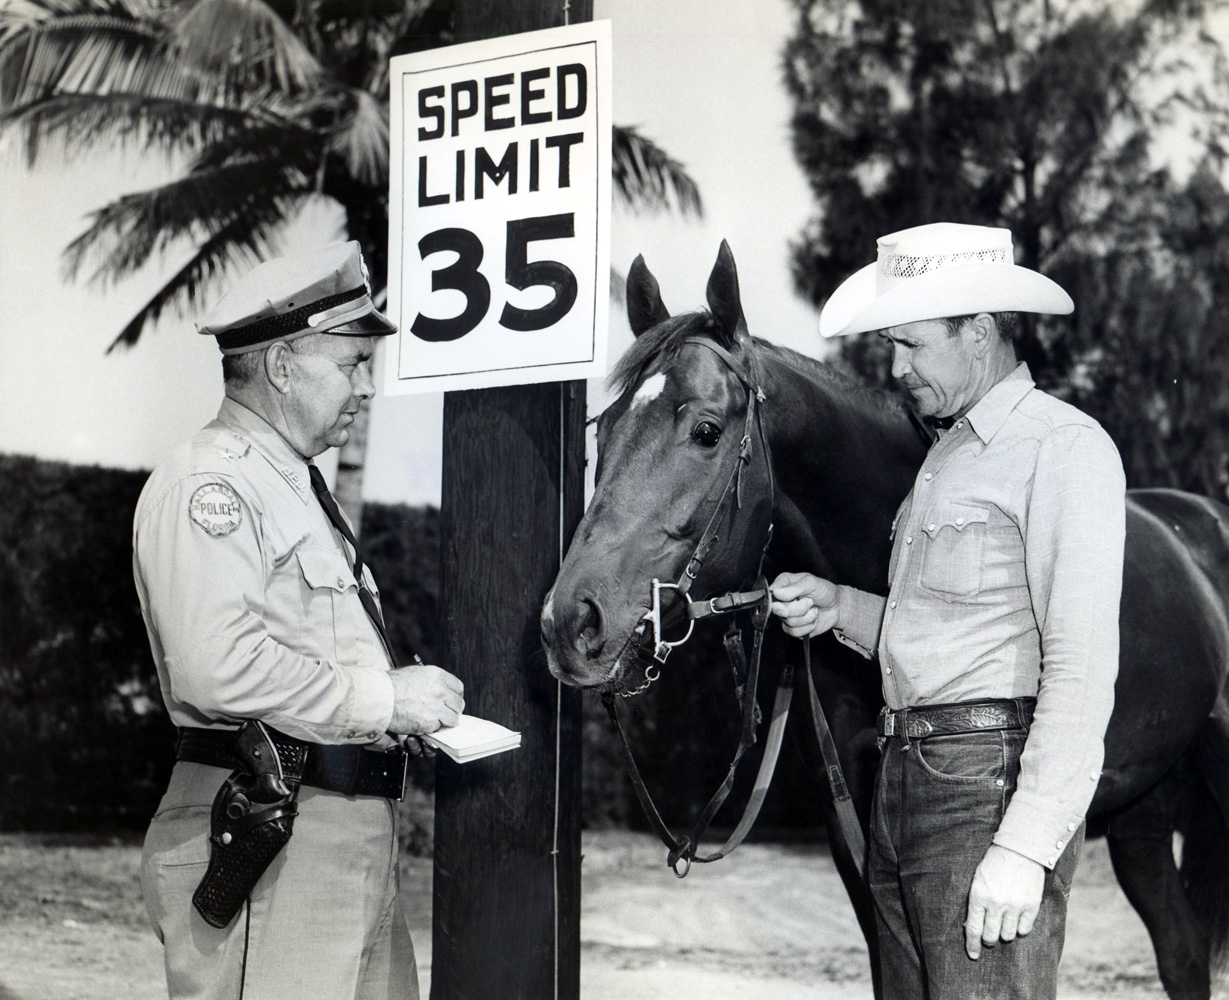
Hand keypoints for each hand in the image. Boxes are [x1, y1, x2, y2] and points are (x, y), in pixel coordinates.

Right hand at [388, 663, 464, 735]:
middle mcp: (440, 690)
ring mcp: (437, 707)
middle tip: (444, 712)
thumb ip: (431, 681)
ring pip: (453, 718)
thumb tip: (439, 688)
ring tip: (435, 720)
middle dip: (452, 709)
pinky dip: (433, 728)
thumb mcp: (416, 673)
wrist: (381, 698)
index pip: (458, 687)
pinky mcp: (430, 722)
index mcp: (438, 676)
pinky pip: (439, 727)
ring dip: (446, 720)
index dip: (455, 695)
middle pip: (458, 704)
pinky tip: (424, 723)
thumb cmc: (392, 685)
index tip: (451, 701)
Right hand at [769, 572, 840, 637]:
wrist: (837, 607)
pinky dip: (808, 627)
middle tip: (810, 601)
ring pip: (788, 622)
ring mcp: (786, 616)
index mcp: (782, 586)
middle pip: (780, 611)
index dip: (779, 600)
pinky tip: (812, 619)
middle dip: (800, 608)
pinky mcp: (792, 629)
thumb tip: (776, 593)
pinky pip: (794, 632)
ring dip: (807, 617)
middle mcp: (781, 602)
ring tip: (813, 609)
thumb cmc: (824, 591)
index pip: (770, 595)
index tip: (793, 599)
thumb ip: (793, 587)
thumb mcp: (811, 582)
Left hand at [964, 844, 1045, 958]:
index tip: (973, 955)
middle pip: (991, 936)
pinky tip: (1017, 919)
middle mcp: (996, 903)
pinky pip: (1024, 929)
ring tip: (1004, 923)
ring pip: (1008, 935)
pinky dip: (1020, 928)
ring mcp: (1014, 906)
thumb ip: (976, 902)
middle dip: (989, 939)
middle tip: (990, 936)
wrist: (1019, 850)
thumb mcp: (978, 880)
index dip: (972, 945)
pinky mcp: (1030, 906)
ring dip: (1005, 933)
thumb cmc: (994, 864)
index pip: (973, 928)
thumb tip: (973, 927)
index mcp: (979, 896)